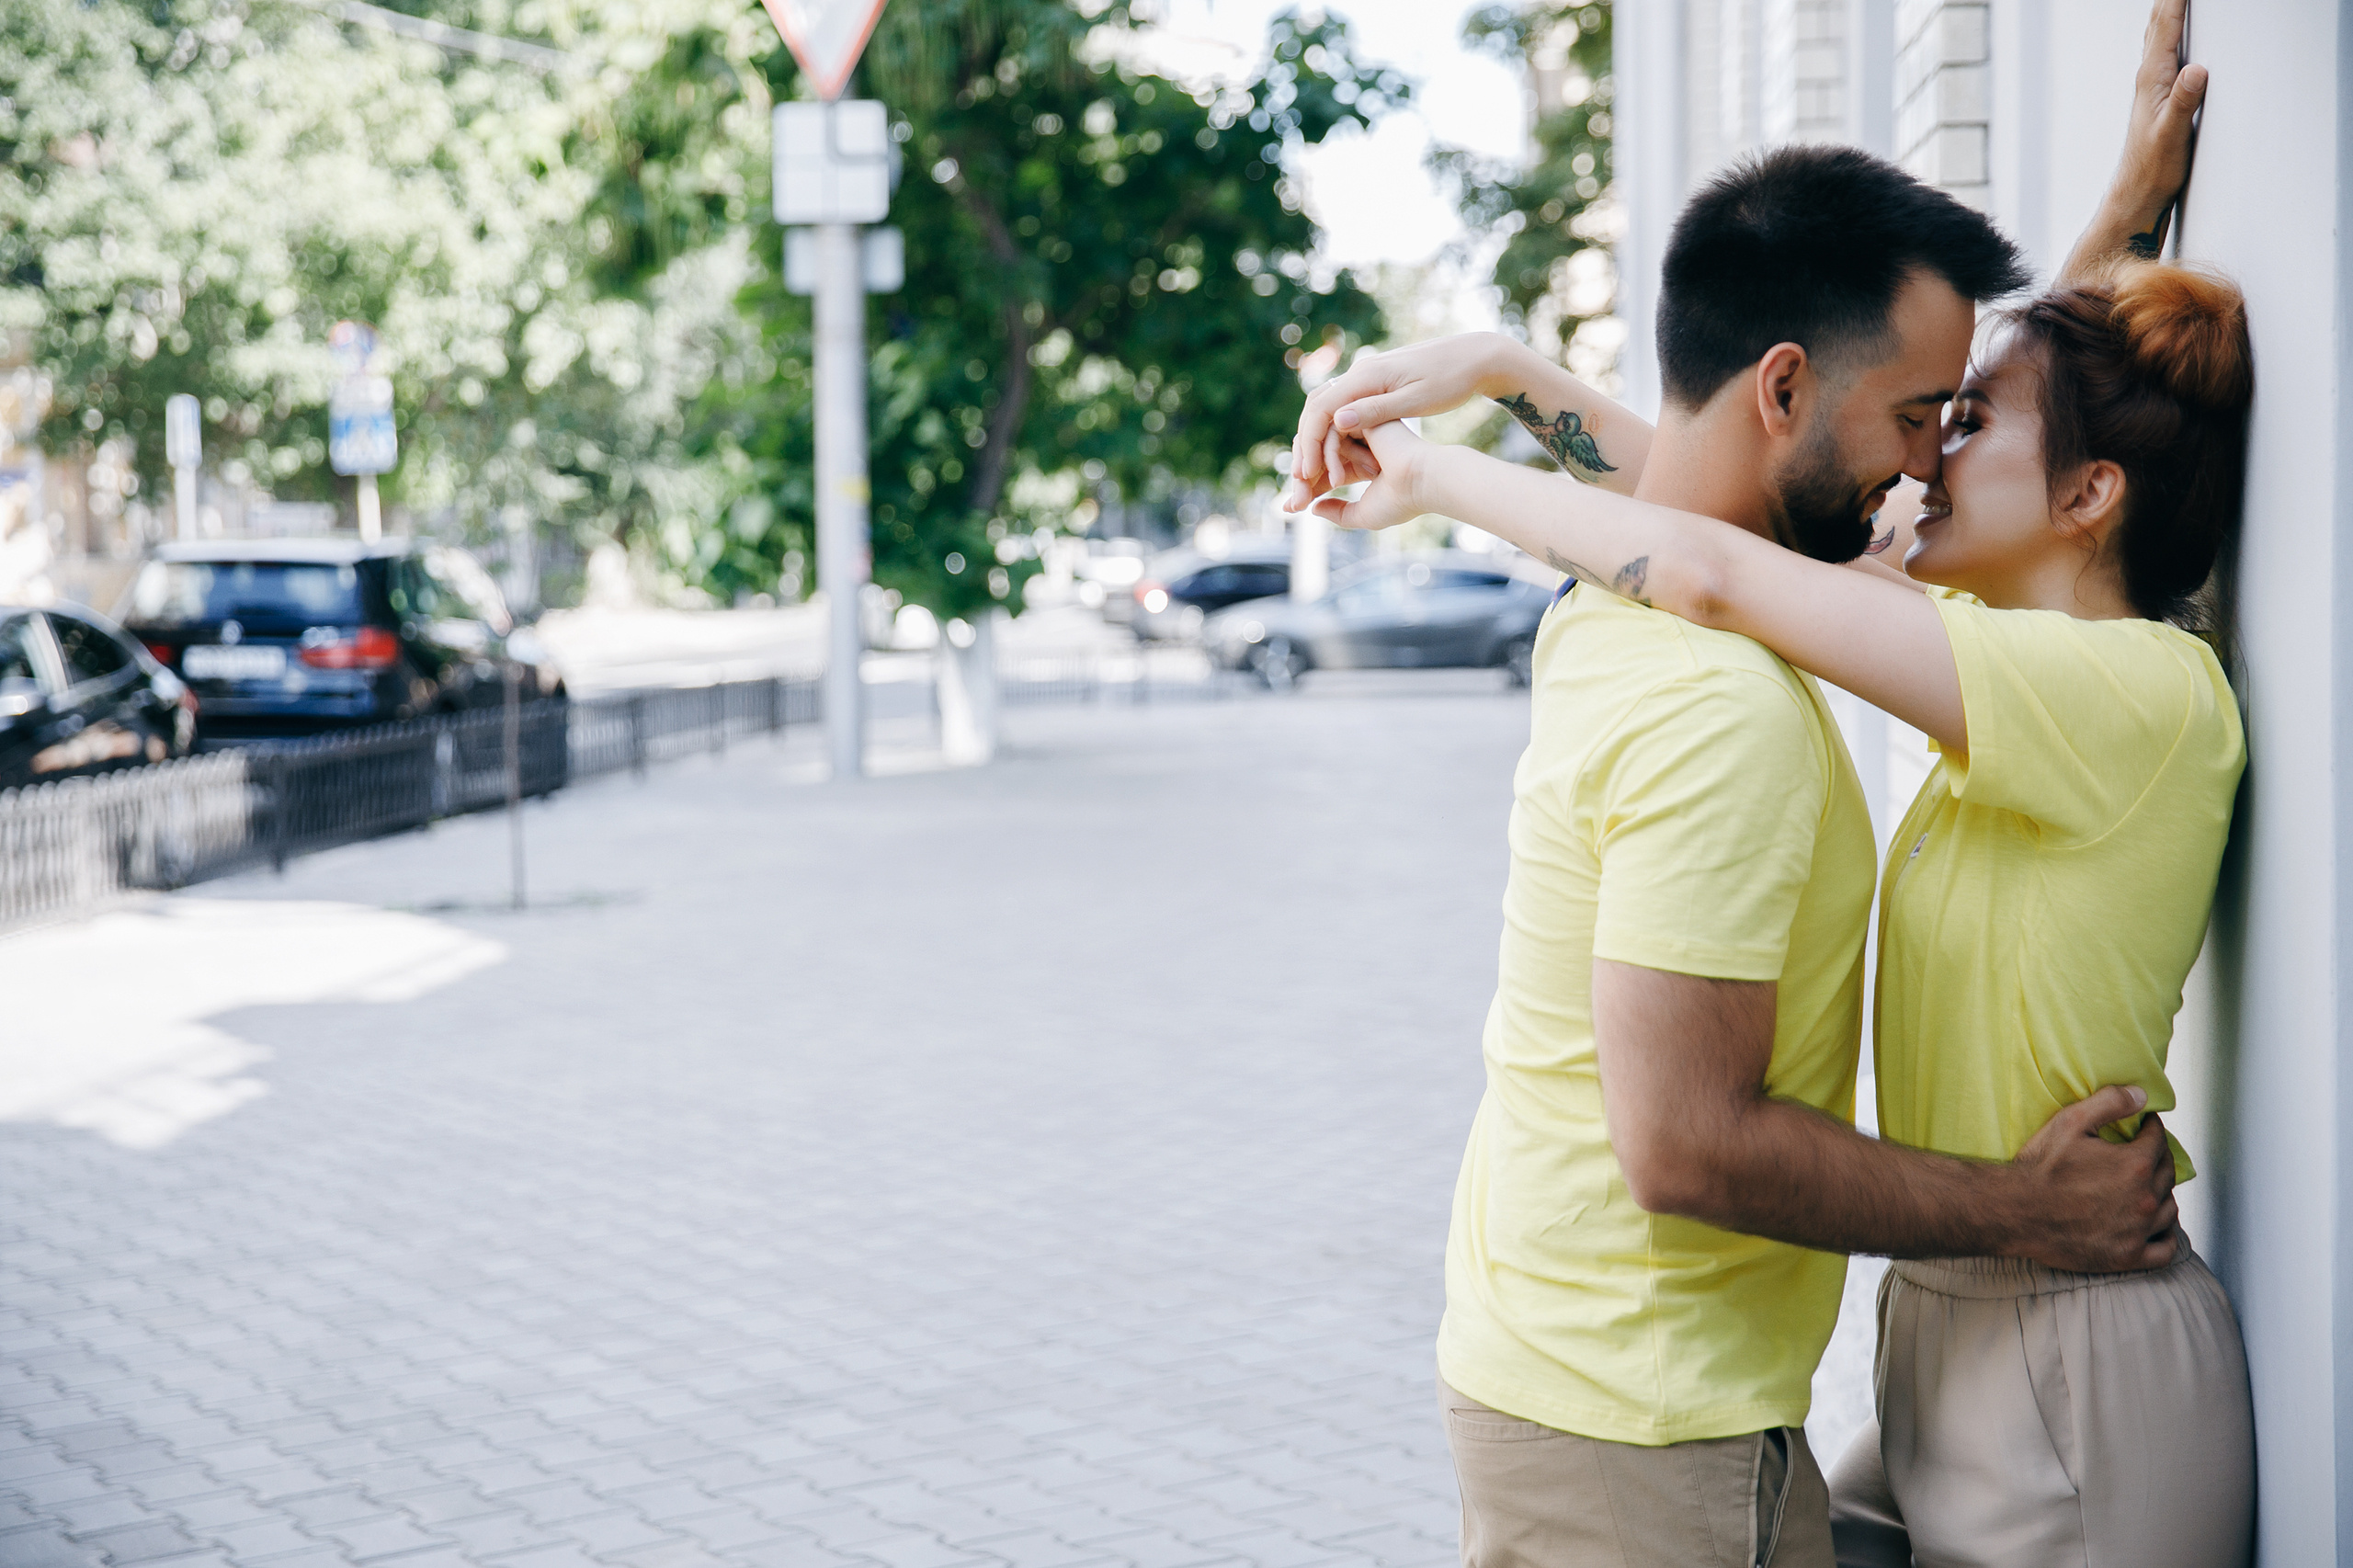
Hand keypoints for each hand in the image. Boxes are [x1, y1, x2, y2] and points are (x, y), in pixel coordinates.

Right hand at [1282, 333, 1515, 511]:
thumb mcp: (1416, 400)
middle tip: (1301, 478)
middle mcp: (1360, 372)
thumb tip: (1338, 419)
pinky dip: (1334, 431)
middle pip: (1316, 407)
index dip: (1310, 442)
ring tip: (1315, 472)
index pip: (1321, 409)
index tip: (1306, 473)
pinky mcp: (1376, 382)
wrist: (1473, 357)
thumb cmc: (1451, 381)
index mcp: (1366, 376)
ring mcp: (1367, 375)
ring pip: (1327, 407)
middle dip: (1306, 443)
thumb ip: (1376, 411)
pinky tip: (1337, 454)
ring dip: (1317, 438)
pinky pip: (1344, 406)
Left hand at [1307, 419, 1432, 533]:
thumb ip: (1338, 513)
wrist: (1425, 483)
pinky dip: (1330, 455)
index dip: (1307, 489)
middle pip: (1317, 454)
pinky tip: (1336, 479)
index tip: (1291, 509)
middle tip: (1295, 505)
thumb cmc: (1402, 501)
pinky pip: (1333, 432)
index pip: (1324, 471)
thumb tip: (1314, 509)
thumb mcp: (1362, 514)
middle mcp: (1360, 443)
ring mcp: (1361, 429)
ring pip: (1320, 442)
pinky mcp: (1364, 416)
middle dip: (1302, 481)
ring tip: (1309, 494)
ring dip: (1311, 471)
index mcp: (1362, 461)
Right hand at [2007, 1086, 2179, 1271]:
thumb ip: (2110, 1103)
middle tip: (2145, 1153)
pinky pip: (2164, 1250)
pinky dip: (2166, 1237)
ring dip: (2163, 1195)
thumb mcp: (2070, 1122)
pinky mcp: (2127, 1256)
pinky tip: (2155, 1226)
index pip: (2158, 1141)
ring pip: (2169, 1210)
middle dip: (2159, 1158)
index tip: (2144, 1126)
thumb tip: (2142, 1095)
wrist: (2015, 1211)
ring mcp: (2138, 1231)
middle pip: (2168, 1174)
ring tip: (2149, 1187)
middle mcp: (2144, 1199)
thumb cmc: (2040, 1168)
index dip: (2152, 1129)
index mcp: (2136, 1164)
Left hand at [2111, 0, 2206, 238]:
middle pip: (2159, 24)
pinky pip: (2166, 53)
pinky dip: (2172, 33)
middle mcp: (2149, 79)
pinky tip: (2176, 33)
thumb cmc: (2151, 171)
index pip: (2165, 26)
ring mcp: (2153, 88)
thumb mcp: (2172, 135)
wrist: (2136, 197)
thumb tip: (2196, 71)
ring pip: (2160, 37)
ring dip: (2169, 11)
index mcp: (2152, 80)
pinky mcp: (2160, 98)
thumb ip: (2184, 102)